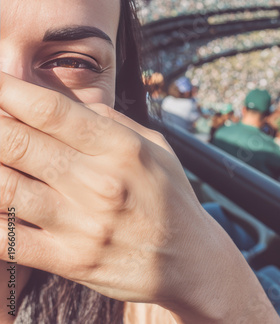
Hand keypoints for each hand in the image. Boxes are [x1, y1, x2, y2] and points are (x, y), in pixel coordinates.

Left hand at [0, 72, 279, 322]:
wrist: (190, 259)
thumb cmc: (170, 196)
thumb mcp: (155, 147)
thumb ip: (113, 121)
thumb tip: (68, 103)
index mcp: (121, 148)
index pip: (52, 111)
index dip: (11, 91)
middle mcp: (99, 182)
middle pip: (19, 143)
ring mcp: (81, 224)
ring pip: (5, 188)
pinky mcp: (70, 260)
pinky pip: (9, 240)